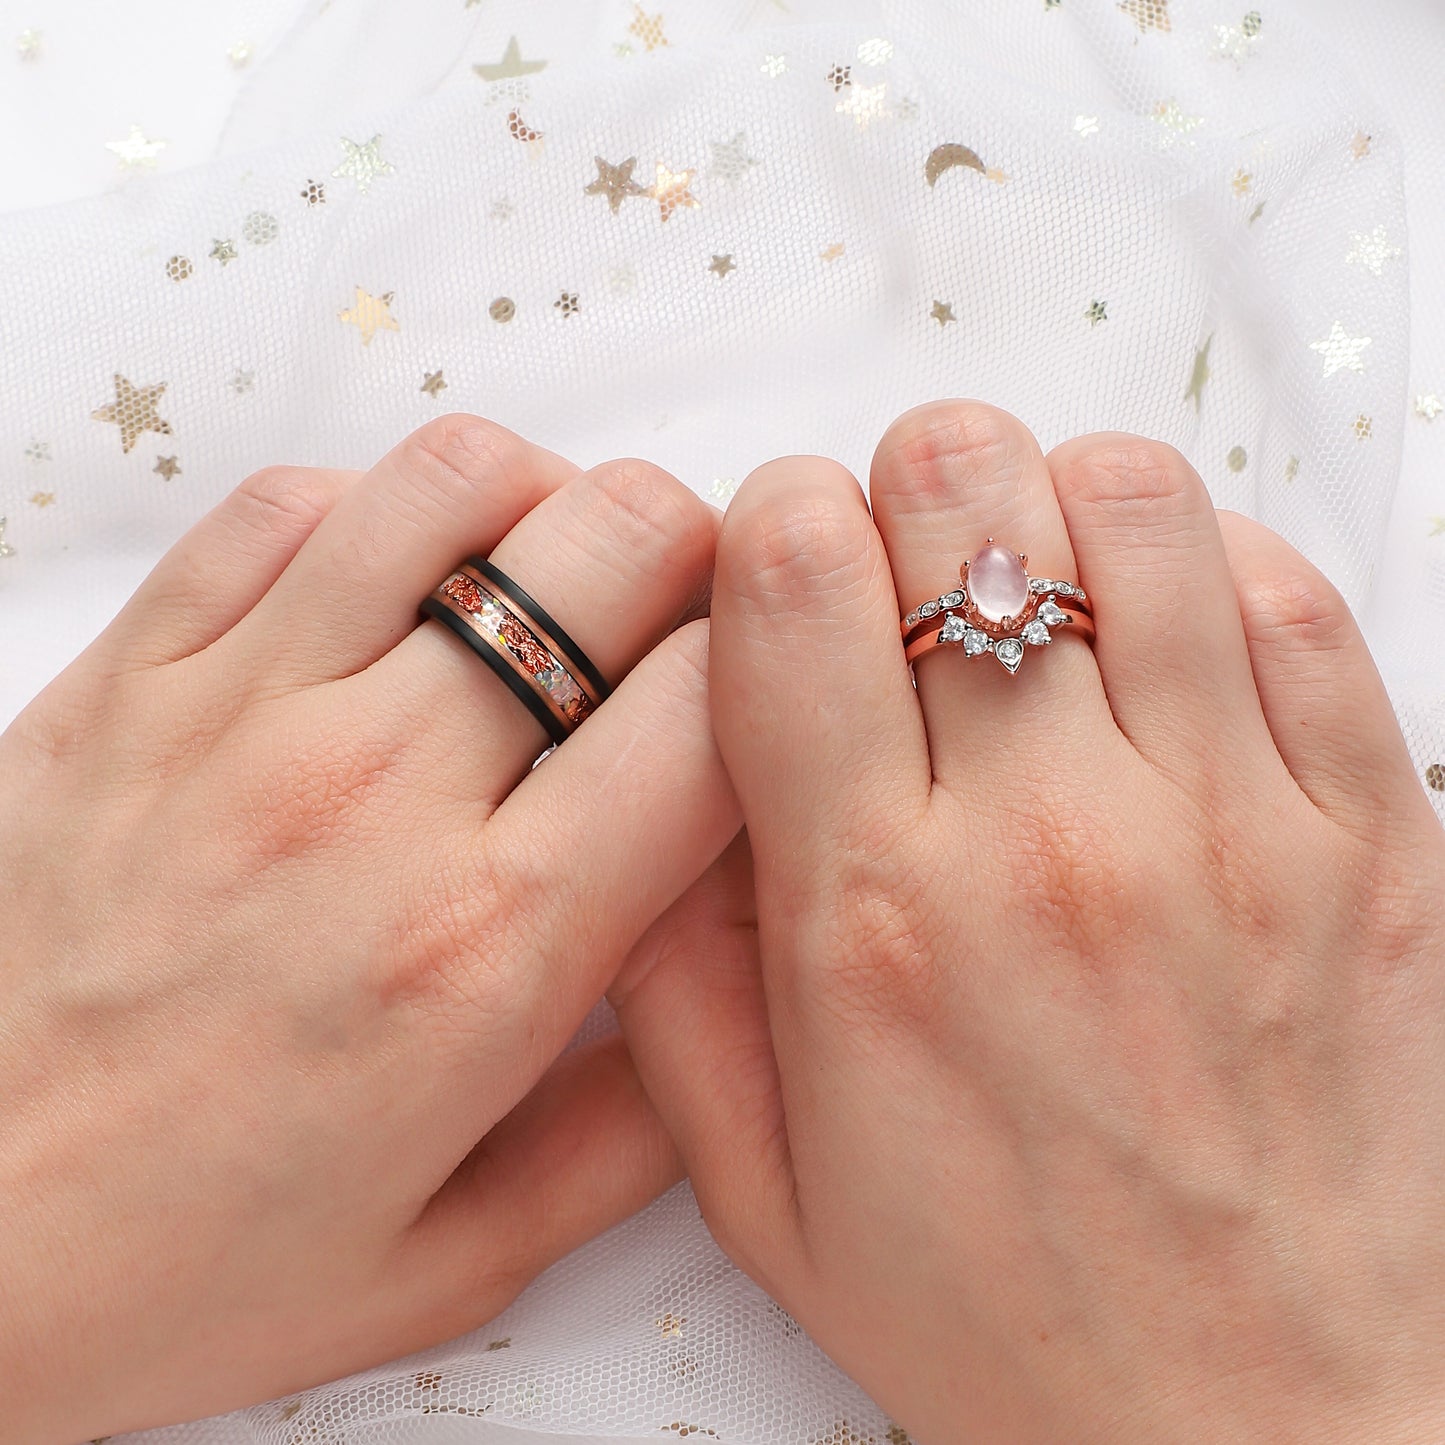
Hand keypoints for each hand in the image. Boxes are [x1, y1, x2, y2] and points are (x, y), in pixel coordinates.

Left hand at [0, 417, 737, 1441]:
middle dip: (700, 556)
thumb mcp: (457, 1257)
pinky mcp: (132, 674)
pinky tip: (398, 590)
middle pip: (617, 543)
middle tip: (688, 620)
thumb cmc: (177, 1261)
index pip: (715, 706)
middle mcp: (377, 794)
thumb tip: (736, 991)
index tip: (775, 697)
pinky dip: (379, 510)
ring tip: (554, 582)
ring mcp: (240, 711)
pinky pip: (287, 502)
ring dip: (550, 504)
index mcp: (489, 945)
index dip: (785, 669)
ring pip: (457, 479)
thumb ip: (640, 1130)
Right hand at [613, 401, 1444, 1442]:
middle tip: (902, 556)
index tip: (782, 556)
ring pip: (1133, 506)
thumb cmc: (1003, 1312)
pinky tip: (1160, 636)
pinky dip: (1212, 565)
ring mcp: (1230, 826)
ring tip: (1032, 583)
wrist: (1250, 1426)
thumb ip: (672, 968)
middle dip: (905, 486)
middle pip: (961, 498)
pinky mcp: (1366, 838)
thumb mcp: (760, 1179)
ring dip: (1054, 500)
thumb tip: (664, 787)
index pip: (790, 585)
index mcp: (874, 913)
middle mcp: (1050, 843)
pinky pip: (1292, 601)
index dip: (771, 518)